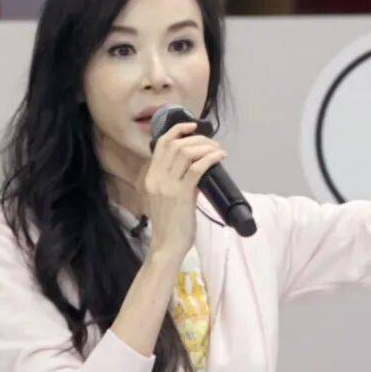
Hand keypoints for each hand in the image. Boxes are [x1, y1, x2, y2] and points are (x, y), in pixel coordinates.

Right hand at [142, 121, 225, 261]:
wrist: (167, 246)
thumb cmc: (170, 225)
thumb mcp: (168, 198)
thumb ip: (178, 182)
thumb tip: (197, 169)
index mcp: (151, 177)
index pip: (161, 145)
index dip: (177, 130)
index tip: (192, 126)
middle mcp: (156, 178)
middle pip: (175, 144)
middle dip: (196, 138)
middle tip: (212, 143)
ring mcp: (167, 186)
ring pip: (186, 153)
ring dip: (205, 147)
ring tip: (217, 150)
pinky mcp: (181, 195)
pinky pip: (196, 168)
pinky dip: (210, 158)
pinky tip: (219, 157)